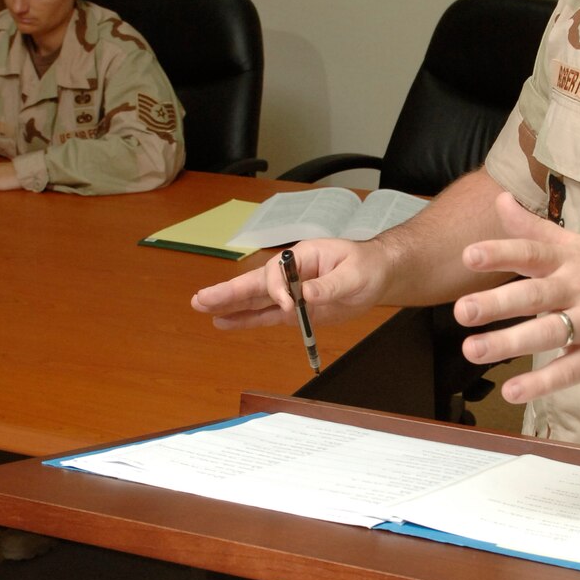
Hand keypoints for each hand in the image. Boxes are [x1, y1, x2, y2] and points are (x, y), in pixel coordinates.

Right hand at [191, 237, 393, 330]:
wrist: (378, 275)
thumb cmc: (367, 266)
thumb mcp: (354, 274)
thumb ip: (329, 285)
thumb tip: (306, 295)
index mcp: (301, 256)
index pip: (276, 273)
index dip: (277, 291)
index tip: (288, 306)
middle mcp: (290, 274)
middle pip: (253, 284)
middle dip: (227, 292)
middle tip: (200, 300)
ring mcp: (290, 293)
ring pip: (254, 300)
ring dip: (229, 306)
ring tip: (201, 309)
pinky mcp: (295, 311)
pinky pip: (266, 316)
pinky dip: (246, 320)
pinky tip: (225, 323)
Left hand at [456, 189, 579, 401]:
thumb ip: (535, 229)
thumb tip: (499, 199)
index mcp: (571, 261)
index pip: (533, 252)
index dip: (502, 253)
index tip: (469, 255)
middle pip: (536, 294)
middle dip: (498, 303)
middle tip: (462, 311)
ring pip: (549, 332)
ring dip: (510, 343)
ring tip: (472, 351)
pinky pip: (570, 371)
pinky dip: (541, 383)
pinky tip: (512, 391)